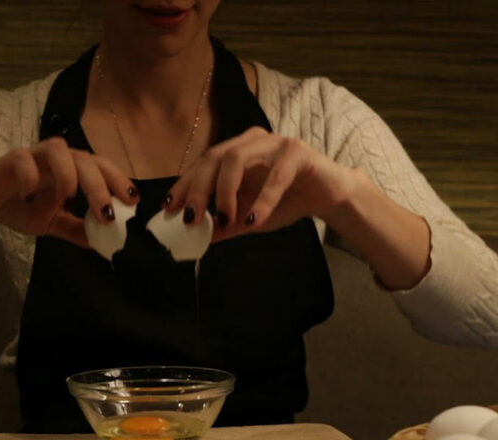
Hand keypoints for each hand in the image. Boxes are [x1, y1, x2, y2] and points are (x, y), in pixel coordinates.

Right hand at [0, 137, 137, 246]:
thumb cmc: (19, 207)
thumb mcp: (53, 223)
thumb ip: (77, 229)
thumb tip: (105, 245)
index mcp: (70, 170)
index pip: (100, 167)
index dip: (118, 180)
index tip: (132, 202)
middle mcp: (55, 159)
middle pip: (84, 158)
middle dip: (100, 184)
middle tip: (107, 212)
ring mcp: (32, 157)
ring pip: (57, 150)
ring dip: (69, 174)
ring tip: (69, 200)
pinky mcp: (7, 162)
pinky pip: (22, 160)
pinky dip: (29, 176)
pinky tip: (30, 196)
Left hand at [164, 127, 353, 240]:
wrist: (328, 196)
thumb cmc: (286, 201)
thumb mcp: (248, 217)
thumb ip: (225, 225)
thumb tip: (198, 240)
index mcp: (236, 151)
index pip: (202, 165)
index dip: (184, 185)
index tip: (169, 208)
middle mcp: (251, 141)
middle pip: (214, 157)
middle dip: (198, 189)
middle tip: (191, 218)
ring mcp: (274, 143)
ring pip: (238, 158)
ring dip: (226, 192)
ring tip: (226, 220)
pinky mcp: (298, 152)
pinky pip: (275, 175)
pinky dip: (263, 199)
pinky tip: (255, 220)